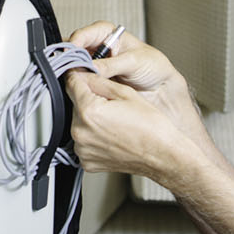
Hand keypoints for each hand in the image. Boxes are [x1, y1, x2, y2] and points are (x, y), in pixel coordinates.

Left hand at [65, 71, 193, 185]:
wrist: (161, 155)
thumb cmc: (150, 127)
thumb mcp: (125, 93)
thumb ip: (98, 80)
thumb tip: (81, 72)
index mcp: (89, 111)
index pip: (71, 83)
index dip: (79, 75)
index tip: (83, 74)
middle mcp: (81, 132)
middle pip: (75, 104)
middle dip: (88, 101)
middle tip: (111, 106)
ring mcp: (83, 149)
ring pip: (79, 123)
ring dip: (90, 120)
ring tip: (113, 123)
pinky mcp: (86, 161)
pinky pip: (83, 142)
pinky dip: (93, 137)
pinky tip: (111, 136)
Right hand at [68, 21, 196, 129]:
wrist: (162, 88)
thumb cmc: (154, 67)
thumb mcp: (134, 62)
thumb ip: (112, 65)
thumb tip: (91, 67)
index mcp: (106, 34)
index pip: (83, 34)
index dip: (75, 44)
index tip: (70, 55)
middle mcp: (98, 48)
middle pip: (74, 51)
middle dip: (70, 60)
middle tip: (70, 71)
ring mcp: (95, 65)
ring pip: (75, 67)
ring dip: (74, 74)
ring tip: (76, 81)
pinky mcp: (95, 81)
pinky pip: (81, 81)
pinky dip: (79, 85)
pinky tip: (82, 89)